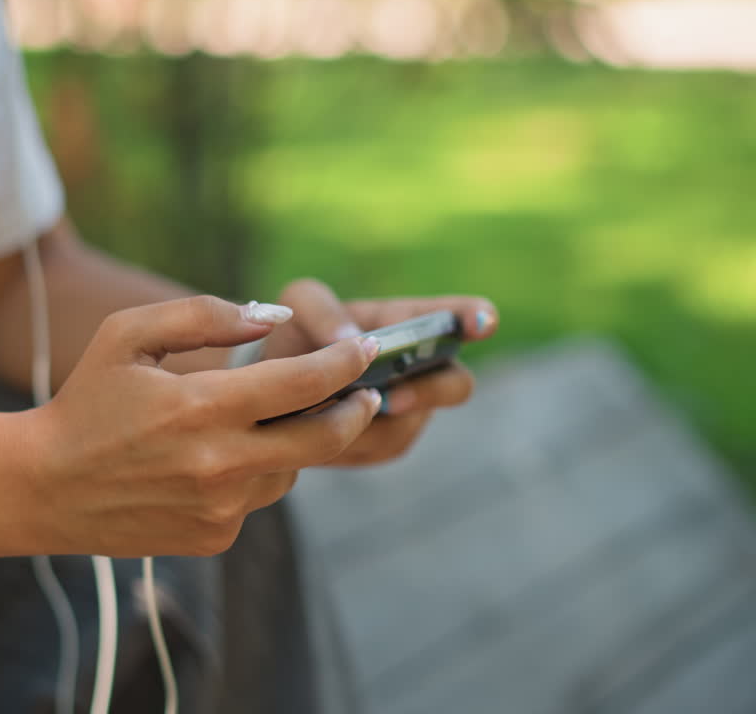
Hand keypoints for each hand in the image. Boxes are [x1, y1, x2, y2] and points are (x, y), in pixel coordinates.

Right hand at [27, 295, 384, 556]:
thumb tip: (270, 317)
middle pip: (323, 439)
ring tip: (257, 422)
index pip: (301, 383)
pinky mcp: (213, 537)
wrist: (45, 486)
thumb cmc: (87, 400)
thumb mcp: (127, 334)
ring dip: (291, 442)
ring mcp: (219, 508)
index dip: (344, 362)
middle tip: (368, 393)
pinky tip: (213, 461)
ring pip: (290, 470)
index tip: (365, 347)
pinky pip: (257, 499)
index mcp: (201, 407)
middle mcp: (218, 465)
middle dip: (356, 411)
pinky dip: (252, 474)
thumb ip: (203, 315)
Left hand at [259, 279, 498, 466]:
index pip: (454, 318)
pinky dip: (349, 439)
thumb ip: (323, 311)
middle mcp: (420, 367)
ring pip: (411, 424)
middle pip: (456, 384)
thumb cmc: (297, 333)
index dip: (477, 317)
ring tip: (325, 410)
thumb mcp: (301, 307)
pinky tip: (318, 426)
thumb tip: (351, 340)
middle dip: (431, 392)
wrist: (271, 387)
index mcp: (406, 323)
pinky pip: (381, 449)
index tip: (484, 321)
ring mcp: (410, 409)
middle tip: (393, 397)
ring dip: (372, 420)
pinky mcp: (386, 444)